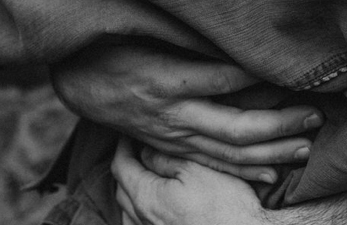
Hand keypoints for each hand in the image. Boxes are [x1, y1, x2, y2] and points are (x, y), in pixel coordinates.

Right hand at [54, 48, 317, 176]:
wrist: (77, 78)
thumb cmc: (113, 39)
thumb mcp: (142, 22)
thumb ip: (185, 25)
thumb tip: (231, 20)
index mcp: (167, 79)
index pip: (227, 79)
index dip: (265, 76)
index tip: (299, 69)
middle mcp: (172, 114)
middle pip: (236, 128)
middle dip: (280, 124)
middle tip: (316, 114)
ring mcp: (172, 136)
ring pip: (228, 153)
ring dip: (271, 152)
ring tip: (306, 145)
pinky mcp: (171, 146)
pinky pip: (213, 164)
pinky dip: (244, 170)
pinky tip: (272, 171)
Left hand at [114, 144, 273, 224]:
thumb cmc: (225, 205)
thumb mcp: (196, 169)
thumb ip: (164, 158)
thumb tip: (145, 150)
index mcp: (147, 199)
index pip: (121, 166)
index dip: (124, 145)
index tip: (132, 132)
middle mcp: (143, 222)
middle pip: (122, 189)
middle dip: (127, 166)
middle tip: (140, 149)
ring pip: (129, 213)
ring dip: (133, 192)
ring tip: (148, 176)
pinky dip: (141, 213)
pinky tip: (156, 207)